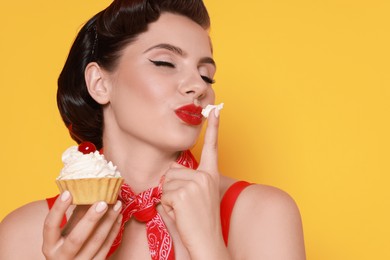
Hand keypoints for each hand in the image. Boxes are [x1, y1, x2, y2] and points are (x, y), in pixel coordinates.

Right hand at [42, 191, 121, 259]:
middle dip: (91, 219)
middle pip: (77, 238)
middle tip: (103, 202)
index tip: (68, 192)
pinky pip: (106, 247)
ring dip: (108, 221)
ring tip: (117, 205)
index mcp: (49, 246)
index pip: (50, 227)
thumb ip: (75, 215)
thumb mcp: (65, 232)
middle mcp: (61, 258)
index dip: (58, 209)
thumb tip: (89, 190)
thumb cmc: (67, 245)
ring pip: (96, 242)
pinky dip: (113, 230)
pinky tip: (118, 217)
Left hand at [162, 108, 223, 256]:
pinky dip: (167, 206)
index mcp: (210, 175)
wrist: (208, 242)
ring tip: (184, 210)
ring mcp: (195, 183)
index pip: (212, 147)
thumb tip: (171, 174)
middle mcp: (205, 176)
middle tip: (186, 205)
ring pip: (166, 183)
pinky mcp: (184, 192)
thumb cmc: (199, 221)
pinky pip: (164, 194)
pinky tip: (181, 214)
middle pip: (172, 171)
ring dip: (169, 198)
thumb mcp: (197, 196)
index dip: (214, 127)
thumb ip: (186, 180)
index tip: (216, 109)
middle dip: (172, 188)